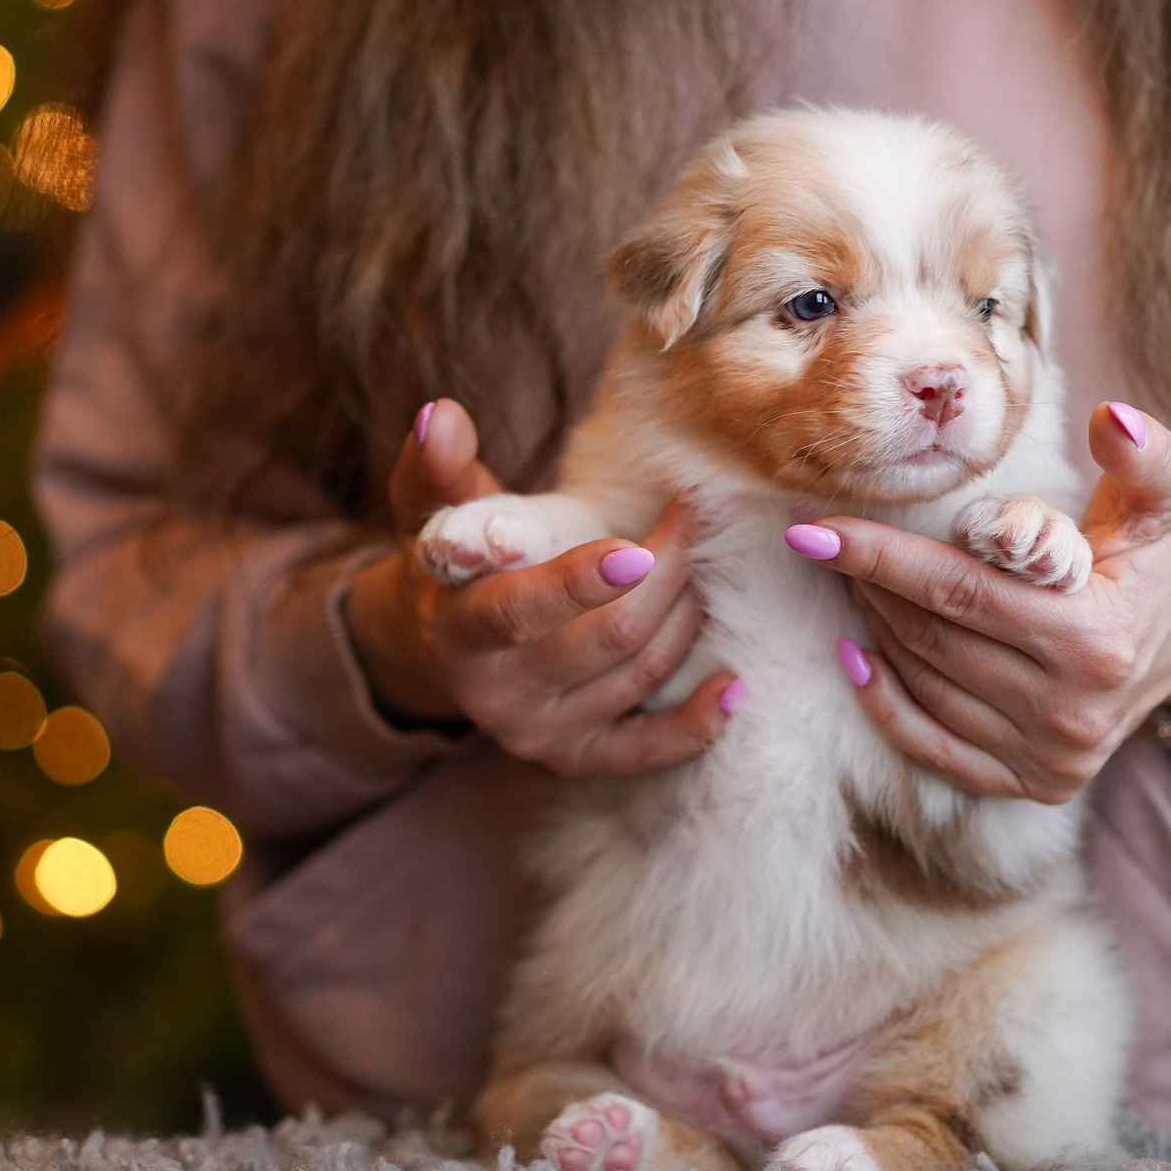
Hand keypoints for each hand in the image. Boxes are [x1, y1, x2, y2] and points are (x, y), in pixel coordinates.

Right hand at [342, 398, 739, 775]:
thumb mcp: (435, 512)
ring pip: (639, 675)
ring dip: (685, 614)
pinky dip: (696, 723)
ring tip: (705, 562)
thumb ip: (437, 464)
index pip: (517, 614)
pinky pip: (647, 749)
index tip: (636, 550)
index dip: (577, 584)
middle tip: (694, 517)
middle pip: (604, 639)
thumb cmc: (461, 561)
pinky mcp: (579, 757)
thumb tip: (438, 413)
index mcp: (457, 631)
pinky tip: (734, 685)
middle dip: (662, 575)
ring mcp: (541, 733)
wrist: (453, 644)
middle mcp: (495, 696)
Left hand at [798, 403, 1170, 802]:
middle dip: (870, 583)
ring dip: (876, 628)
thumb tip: (1108, 418)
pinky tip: (858, 654)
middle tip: (828, 537)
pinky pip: (933, 745)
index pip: (960, 591)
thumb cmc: (1161, 554)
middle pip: (933, 639)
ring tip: (852, 578)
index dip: (881, 556)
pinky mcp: (1035, 783)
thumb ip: (1142, 456)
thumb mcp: (1168, 494)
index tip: (814, 527)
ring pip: (925, 686)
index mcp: (1096, 638)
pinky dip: (886, 703)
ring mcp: (1051, 756)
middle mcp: (1072, 711)